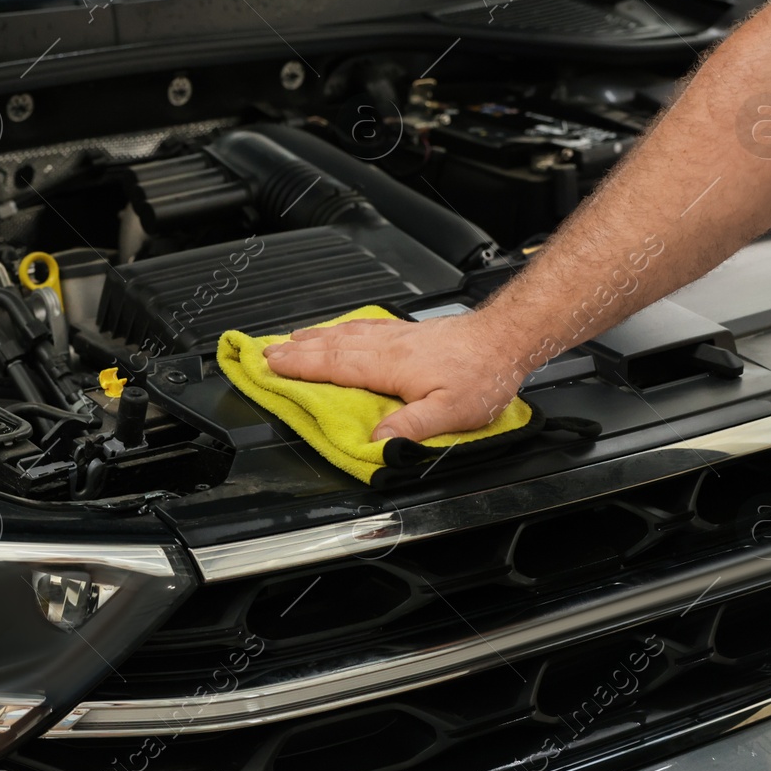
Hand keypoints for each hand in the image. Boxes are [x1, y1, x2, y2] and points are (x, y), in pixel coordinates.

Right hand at [262, 313, 527, 441]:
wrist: (505, 339)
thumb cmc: (481, 376)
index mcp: (389, 365)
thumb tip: (376, 442)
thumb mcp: (450, 413)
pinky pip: (362, 328)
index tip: (270, 365)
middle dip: (295, 350)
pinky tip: (336, 329)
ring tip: (289, 340)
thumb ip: (411, 427)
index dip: (299, 367)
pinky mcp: (407, 332)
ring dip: (313, 337)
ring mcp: (395, 336)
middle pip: (331, 346)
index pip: (334, 366)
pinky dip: (340, 328)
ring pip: (344, 334)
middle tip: (264, 352)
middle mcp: (387, 346)